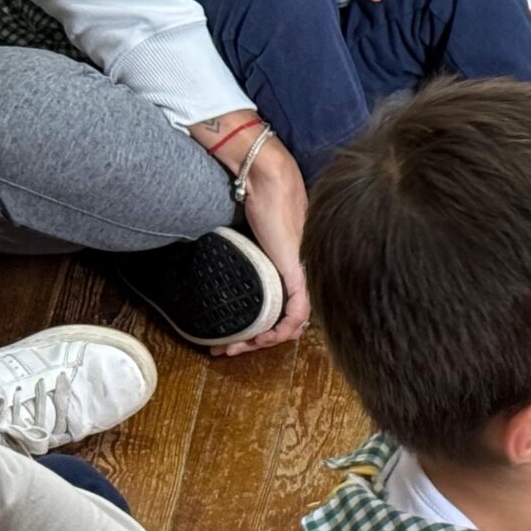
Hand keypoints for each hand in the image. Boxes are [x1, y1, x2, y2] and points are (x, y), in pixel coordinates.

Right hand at [188, 115, 310, 355]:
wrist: (267, 180)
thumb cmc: (261, 200)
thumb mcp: (255, 239)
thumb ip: (254, 257)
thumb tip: (230, 266)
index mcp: (294, 269)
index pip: (286, 311)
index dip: (262, 330)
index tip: (233, 339)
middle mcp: (303, 275)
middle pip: (286, 323)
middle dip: (254, 341)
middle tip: (227, 350)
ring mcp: (303, 274)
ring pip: (291, 324)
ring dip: (262, 340)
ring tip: (234, 346)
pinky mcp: (298, 272)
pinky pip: (297, 313)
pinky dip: (281, 329)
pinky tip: (261, 338)